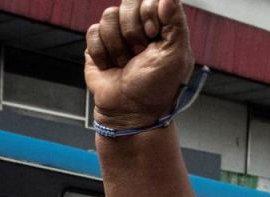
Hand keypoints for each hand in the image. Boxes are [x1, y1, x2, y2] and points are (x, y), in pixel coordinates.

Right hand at [84, 0, 195, 129]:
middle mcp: (138, 25)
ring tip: (126, 64)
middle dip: (133, 31)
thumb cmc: (157, 87)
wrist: (131, 112)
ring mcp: (116, 34)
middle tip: (140, 53)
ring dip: (118, 46)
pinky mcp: (97, 45)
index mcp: (160, 24)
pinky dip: (102, 53)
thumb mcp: (176, 54)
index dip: (149, 14)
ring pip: (108, 16)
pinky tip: (111, 66)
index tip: (153, 35)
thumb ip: (176, 21)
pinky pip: (93, 32)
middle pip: (128, 2)